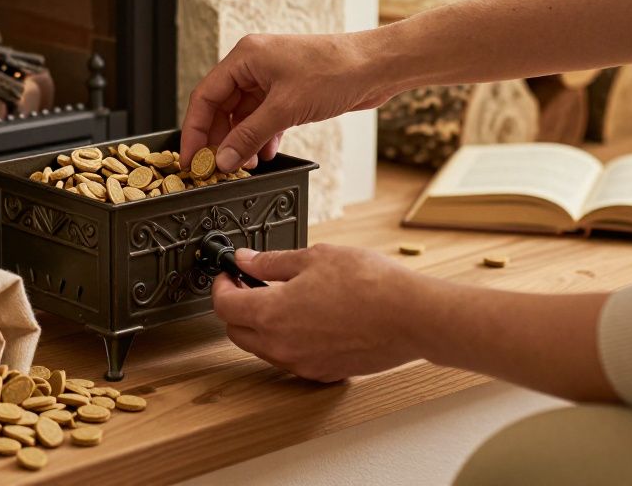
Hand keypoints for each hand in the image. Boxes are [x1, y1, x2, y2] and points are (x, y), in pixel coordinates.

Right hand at [180, 32, 394, 172]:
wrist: (376, 67)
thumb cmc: (335, 70)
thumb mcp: (285, 109)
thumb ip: (249, 137)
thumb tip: (224, 159)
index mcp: (245, 56)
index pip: (205, 96)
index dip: (195, 130)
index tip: (191, 158)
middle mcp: (254, 65)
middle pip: (222, 108)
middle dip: (221, 139)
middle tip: (218, 167)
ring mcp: (272, 79)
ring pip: (244, 116)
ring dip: (243, 142)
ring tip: (247, 165)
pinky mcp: (289, 93)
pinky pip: (264, 118)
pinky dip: (262, 137)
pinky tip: (268, 154)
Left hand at [211, 245, 435, 381]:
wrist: (411, 317)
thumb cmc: (370, 284)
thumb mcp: (315, 257)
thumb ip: (272, 262)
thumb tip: (246, 260)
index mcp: (272, 314)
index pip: (224, 306)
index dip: (220, 286)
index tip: (228, 273)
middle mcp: (281, 346)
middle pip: (237, 331)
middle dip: (236, 307)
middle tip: (250, 283)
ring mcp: (301, 364)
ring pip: (262, 348)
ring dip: (260, 325)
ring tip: (282, 298)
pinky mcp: (322, 373)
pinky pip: (290, 358)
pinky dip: (287, 340)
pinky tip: (306, 318)